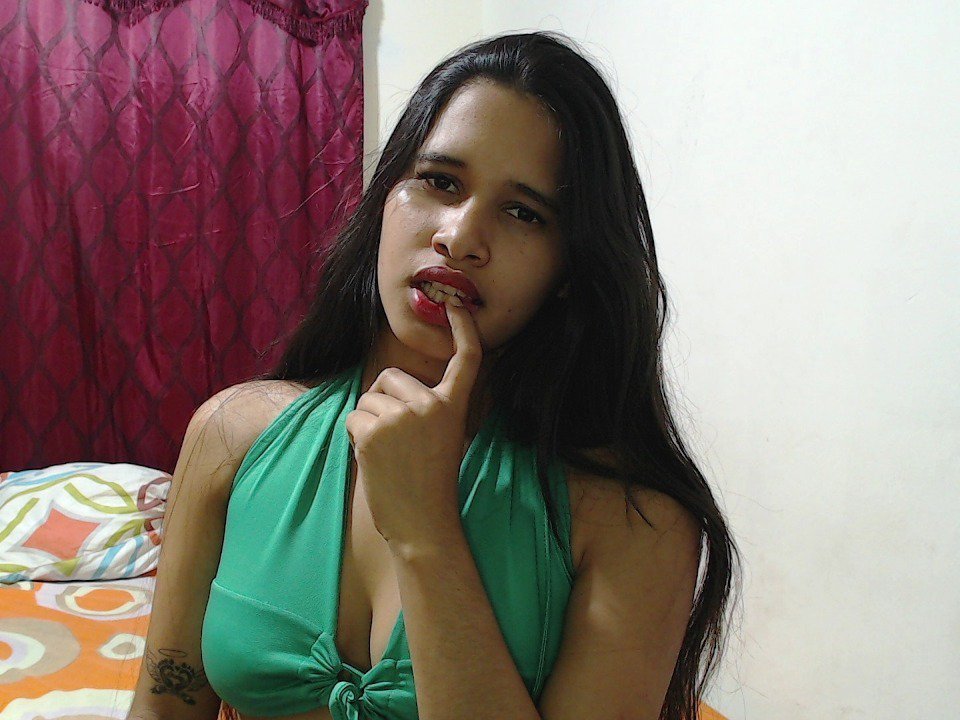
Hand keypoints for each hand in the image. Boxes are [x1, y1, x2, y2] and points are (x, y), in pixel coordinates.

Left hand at [345, 298, 482, 550]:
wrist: (423, 524)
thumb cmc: (429, 486)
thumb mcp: (441, 439)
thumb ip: (423, 410)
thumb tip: (387, 388)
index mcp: (453, 406)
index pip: (465, 359)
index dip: (462, 329)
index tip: (455, 305)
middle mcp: (431, 404)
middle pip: (390, 378)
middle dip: (382, 401)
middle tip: (397, 442)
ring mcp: (403, 415)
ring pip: (367, 400)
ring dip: (368, 423)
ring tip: (388, 455)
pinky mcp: (375, 430)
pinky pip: (353, 419)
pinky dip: (355, 438)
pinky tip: (374, 461)